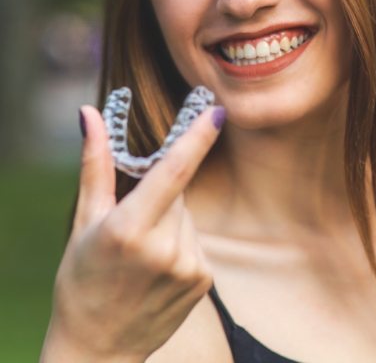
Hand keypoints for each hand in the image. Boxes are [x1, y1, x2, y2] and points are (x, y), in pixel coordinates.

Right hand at [40, 102, 224, 362]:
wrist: (97, 348)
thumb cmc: (82, 279)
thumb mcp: (84, 220)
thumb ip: (95, 163)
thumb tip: (90, 114)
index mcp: (129, 229)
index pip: (173, 172)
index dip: (198, 138)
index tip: (217, 111)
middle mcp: (164, 249)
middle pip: (178, 193)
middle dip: (161, 195)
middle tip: (133, 224)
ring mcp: (188, 267)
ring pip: (187, 216)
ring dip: (170, 222)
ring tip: (143, 255)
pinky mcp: (204, 280)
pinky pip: (196, 240)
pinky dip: (181, 243)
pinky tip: (159, 268)